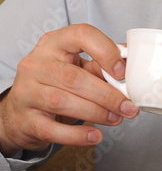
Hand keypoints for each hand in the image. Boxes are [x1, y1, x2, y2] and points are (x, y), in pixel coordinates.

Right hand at [0, 23, 137, 154]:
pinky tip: (95, 136)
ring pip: (62, 102)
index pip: (80, 35)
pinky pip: (52, 129)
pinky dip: (77, 135)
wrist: (20, 112)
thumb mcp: (76, 68)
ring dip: (96, 113)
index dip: (105, 51)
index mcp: (53, 44)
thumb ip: (101, 65)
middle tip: (129, 107)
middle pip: (73, 77)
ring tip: (116, 119)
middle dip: (107, 94)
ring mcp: (27, 92)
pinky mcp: (26, 120)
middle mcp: (36, 64)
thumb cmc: (54, 85)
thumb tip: (132, 62)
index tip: (122, 72)